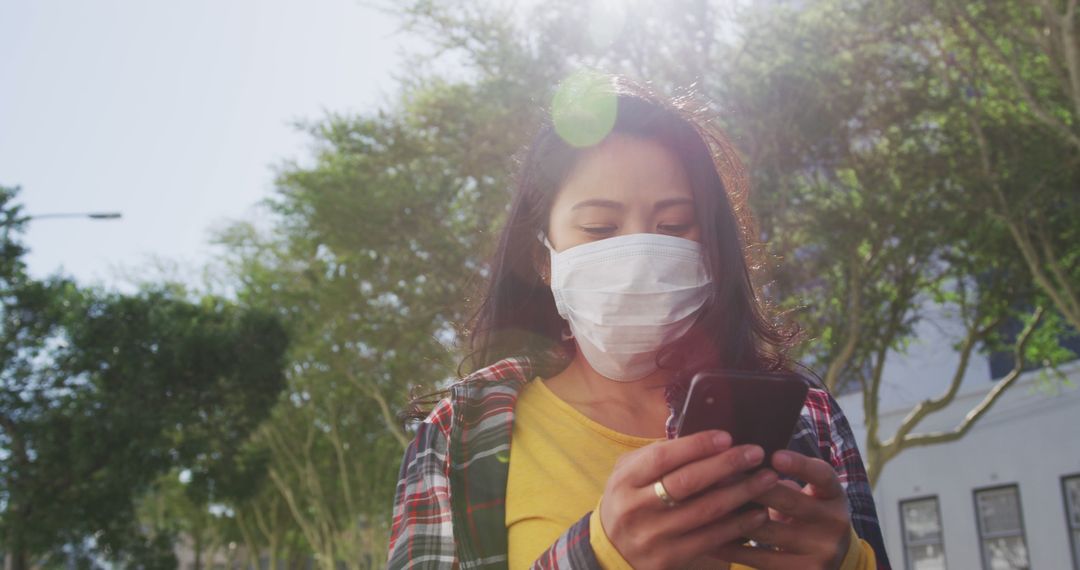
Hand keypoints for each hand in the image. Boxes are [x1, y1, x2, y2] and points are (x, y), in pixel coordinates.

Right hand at [598, 430, 778, 568]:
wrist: (612, 552)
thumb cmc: (628, 501)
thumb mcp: (628, 473)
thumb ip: (655, 456)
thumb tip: (701, 438)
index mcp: (626, 480)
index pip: (663, 456)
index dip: (697, 445)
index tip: (727, 437)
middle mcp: (637, 507)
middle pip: (688, 482)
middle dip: (726, 464)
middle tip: (755, 453)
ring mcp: (654, 535)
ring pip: (706, 511)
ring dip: (741, 493)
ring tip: (767, 479)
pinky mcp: (669, 557)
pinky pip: (711, 539)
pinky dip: (738, 525)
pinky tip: (758, 513)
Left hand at [712, 450, 852, 569]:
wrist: (830, 555)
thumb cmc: (805, 511)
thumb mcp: (809, 492)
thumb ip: (783, 477)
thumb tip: (737, 457)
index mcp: (834, 495)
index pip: (822, 475)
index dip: (799, 465)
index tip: (774, 455)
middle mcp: (834, 522)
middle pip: (788, 502)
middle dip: (750, 487)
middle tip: (717, 474)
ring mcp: (821, 551)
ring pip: (767, 531)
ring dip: (732, 516)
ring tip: (704, 503)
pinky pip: (759, 559)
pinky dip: (732, 546)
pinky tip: (709, 535)